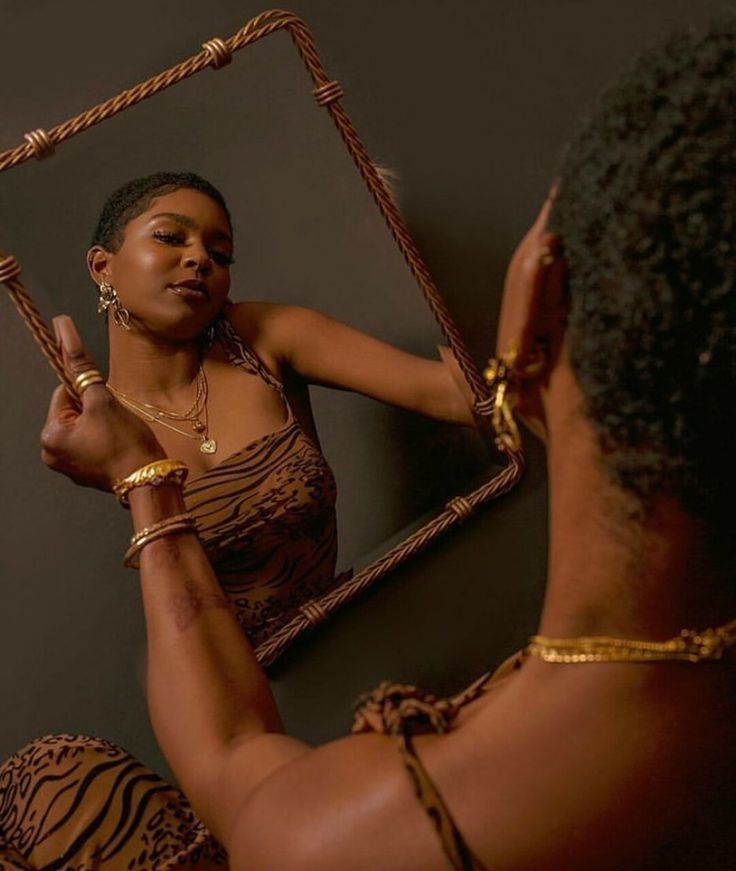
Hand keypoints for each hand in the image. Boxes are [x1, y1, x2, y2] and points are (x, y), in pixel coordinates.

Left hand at [40, 315, 165, 489]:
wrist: (149, 480)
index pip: (63, 393)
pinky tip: (118, 444)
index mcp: (50, 435)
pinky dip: (102, 439)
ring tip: (119, 432)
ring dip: (99, 422)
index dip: (88, 390)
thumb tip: (62, 329)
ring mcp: (67, 465)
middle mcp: (51, 453)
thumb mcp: (104, 401)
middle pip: (72, 411)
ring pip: (82, 426)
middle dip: (93, 409)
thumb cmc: (126, 443)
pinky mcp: (84, 473)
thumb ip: (82, 367)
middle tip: (116, 419)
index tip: (106, 398)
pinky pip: (89, 443)